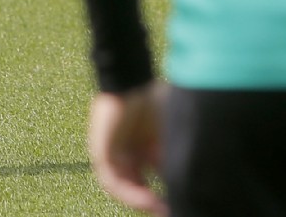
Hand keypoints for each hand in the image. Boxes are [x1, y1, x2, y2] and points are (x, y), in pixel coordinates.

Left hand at [88, 82, 168, 213]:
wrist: (131, 80)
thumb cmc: (152, 100)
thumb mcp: (167, 132)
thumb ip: (170, 156)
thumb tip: (184, 179)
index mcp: (142, 147)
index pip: (151, 177)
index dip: (164, 192)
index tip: (177, 203)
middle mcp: (126, 153)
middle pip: (136, 185)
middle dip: (152, 202)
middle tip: (168, 210)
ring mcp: (113, 153)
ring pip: (125, 186)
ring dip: (141, 200)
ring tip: (159, 208)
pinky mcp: (101, 153)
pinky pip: (113, 180)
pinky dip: (130, 192)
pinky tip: (148, 198)